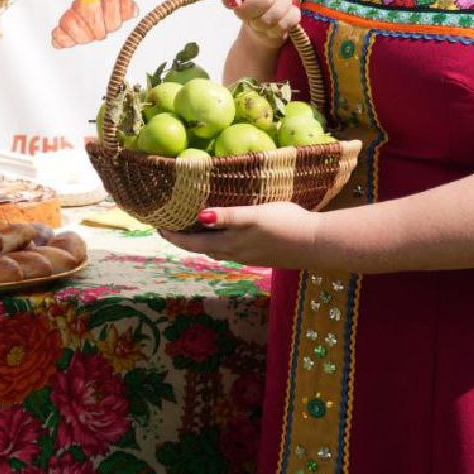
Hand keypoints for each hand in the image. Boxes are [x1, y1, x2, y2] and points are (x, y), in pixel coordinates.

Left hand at [159, 202, 320, 268]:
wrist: (316, 244)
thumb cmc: (285, 226)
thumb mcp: (254, 216)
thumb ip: (228, 217)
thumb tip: (200, 216)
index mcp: (229, 245)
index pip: (193, 243)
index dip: (174, 237)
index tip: (157, 228)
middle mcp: (235, 254)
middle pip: (202, 249)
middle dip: (184, 240)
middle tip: (170, 228)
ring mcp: (249, 257)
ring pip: (217, 251)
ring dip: (201, 242)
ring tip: (192, 229)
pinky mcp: (261, 256)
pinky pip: (231, 250)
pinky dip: (218, 242)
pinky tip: (225, 234)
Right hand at [225, 0, 299, 48]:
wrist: (277, 19)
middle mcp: (243, 12)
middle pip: (257, 6)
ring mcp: (257, 26)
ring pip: (274, 15)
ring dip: (285, 4)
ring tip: (285, 0)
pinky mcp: (274, 36)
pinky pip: (287, 23)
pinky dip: (293, 15)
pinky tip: (290, 11)